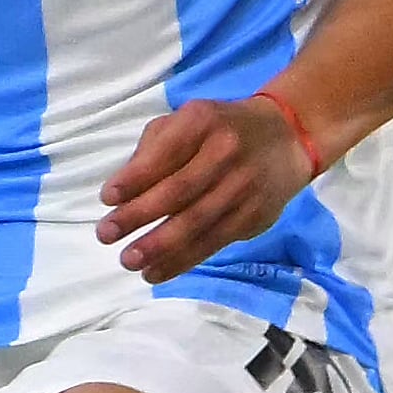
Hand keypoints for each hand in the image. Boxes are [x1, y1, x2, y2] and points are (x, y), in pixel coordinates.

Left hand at [95, 94, 322, 282]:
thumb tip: (122, 192)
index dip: (135, 177)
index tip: (107, 199)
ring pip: (197, 223)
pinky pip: (213, 242)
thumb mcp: (187, 120)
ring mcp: (243, 187)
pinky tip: (156, 272)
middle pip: (179, 191)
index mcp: (202, 122)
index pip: (165, 152)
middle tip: (106, 235)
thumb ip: (154, 148)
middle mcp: (226, 152)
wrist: (287, 138)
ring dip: (159, 246)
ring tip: (129, 261)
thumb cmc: (220, 129)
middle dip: (139, 216)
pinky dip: (182, 261)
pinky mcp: (254, 216)